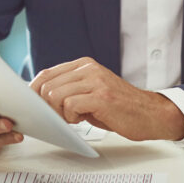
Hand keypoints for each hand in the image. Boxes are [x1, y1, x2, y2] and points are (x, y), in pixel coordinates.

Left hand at [29, 57, 183, 140]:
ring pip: (55, 95)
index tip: (33, 106)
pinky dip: (71, 117)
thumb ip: (70, 88)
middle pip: (47, 85)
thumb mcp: (91, 91)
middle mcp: (89, 68)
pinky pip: (69, 105)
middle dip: (47, 106)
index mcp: (84, 64)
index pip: (46, 73)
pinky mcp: (101, 96)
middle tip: (61, 116)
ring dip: (60, 112)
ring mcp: (95, 80)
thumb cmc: (119, 107)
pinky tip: (84, 119)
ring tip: (76, 117)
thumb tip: (41, 96)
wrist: (150, 114)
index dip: (34, 92)